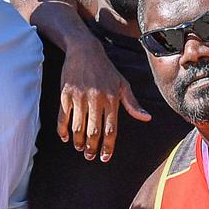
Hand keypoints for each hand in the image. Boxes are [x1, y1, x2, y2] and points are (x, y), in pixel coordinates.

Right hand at [58, 45, 150, 162]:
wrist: (84, 50)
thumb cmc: (106, 70)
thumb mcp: (122, 84)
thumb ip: (133, 103)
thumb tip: (146, 118)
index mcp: (112, 99)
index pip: (111, 130)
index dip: (108, 147)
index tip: (105, 158)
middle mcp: (96, 99)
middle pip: (94, 132)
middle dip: (91, 148)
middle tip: (89, 156)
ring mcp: (79, 97)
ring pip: (78, 127)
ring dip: (78, 141)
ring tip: (79, 148)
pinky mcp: (65, 94)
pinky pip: (63, 117)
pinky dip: (63, 130)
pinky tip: (65, 138)